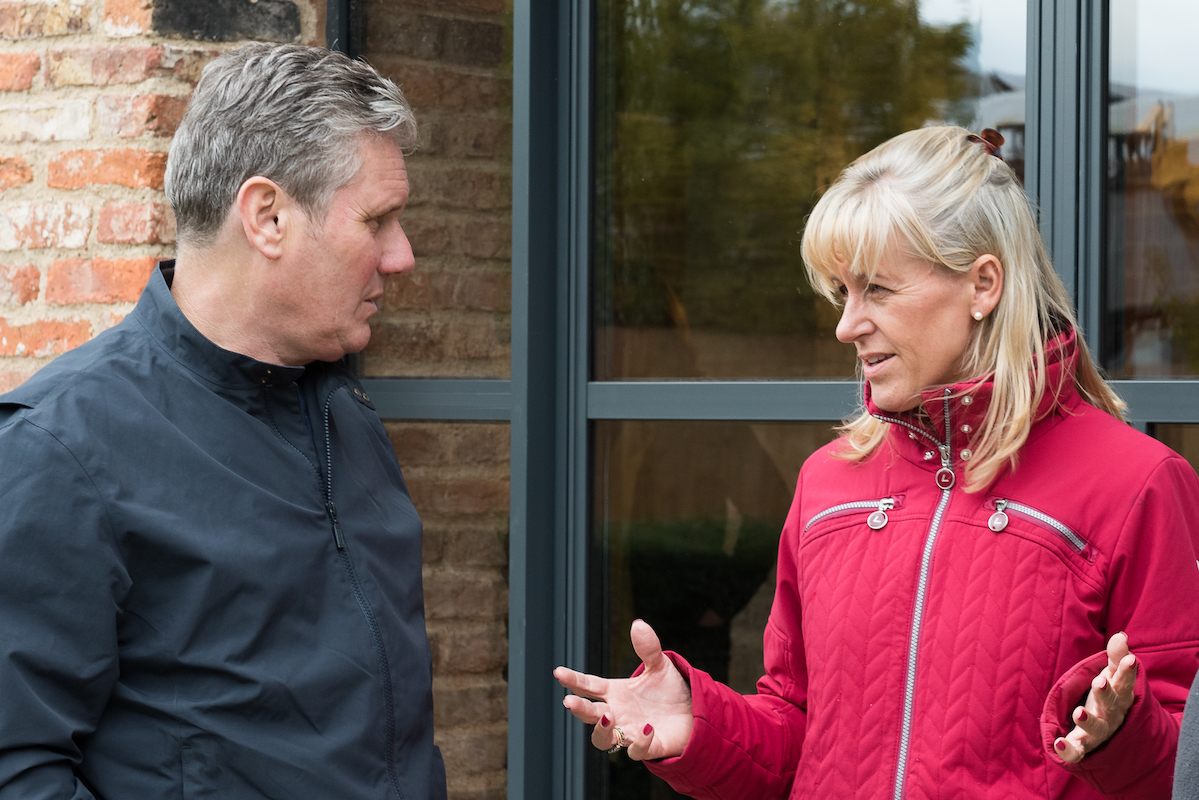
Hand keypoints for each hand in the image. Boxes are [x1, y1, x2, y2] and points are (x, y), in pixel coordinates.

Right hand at [553, 619, 694, 760]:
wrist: (693, 713)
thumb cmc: (669, 691)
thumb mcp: (658, 665)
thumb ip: (648, 647)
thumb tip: (638, 624)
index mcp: (614, 692)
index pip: (588, 686)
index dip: (573, 680)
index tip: (558, 672)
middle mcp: (617, 714)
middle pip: (589, 713)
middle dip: (578, 709)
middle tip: (569, 701)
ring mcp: (630, 732)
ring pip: (603, 739)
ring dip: (601, 730)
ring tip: (607, 716)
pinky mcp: (648, 747)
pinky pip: (637, 750)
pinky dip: (640, 741)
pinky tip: (648, 727)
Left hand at [1054, 632, 1137, 762]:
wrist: (1111, 736)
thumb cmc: (1109, 697)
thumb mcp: (1112, 677)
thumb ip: (1116, 658)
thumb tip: (1122, 635)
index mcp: (1120, 698)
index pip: (1124, 684)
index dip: (1127, 673)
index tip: (1131, 660)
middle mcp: (1111, 717)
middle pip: (1111, 706)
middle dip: (1105, 694)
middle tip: (1099, 682)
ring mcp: (1098, 733)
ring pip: (1096, 730)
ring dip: (1088, 722)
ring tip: (1079, 712)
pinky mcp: (1083, 745)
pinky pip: (1077, 751)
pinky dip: (1069, 750)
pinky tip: (1058, 744)